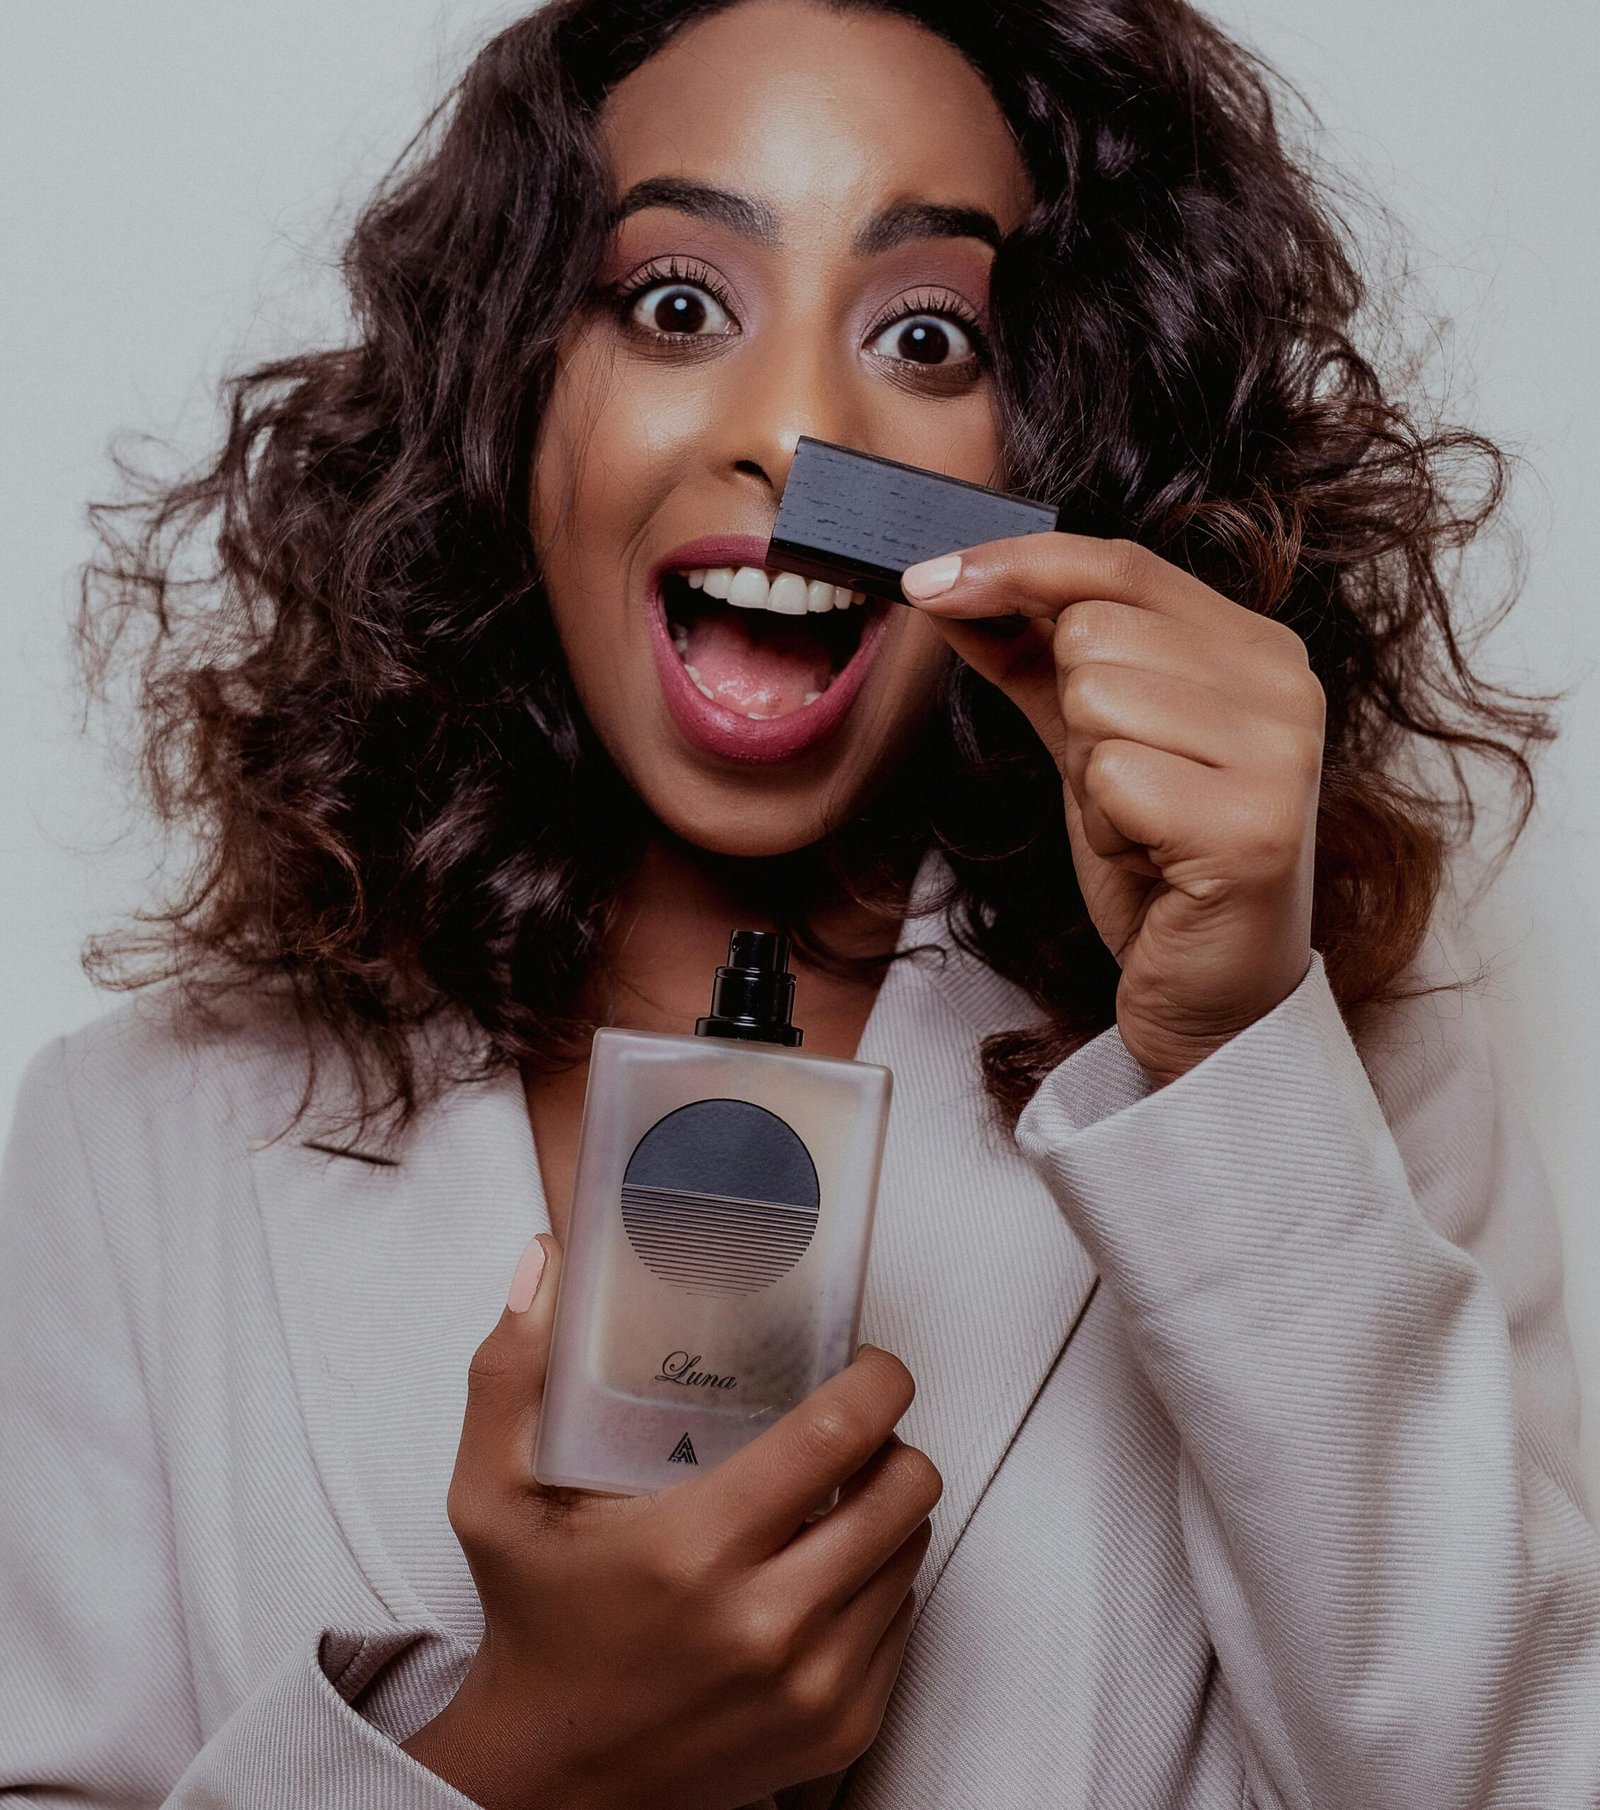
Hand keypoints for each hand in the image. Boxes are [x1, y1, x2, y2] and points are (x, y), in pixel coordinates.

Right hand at [402, 1235, 938, 1809]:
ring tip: (835, 1492)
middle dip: (892, 1441)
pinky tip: (827, 1565)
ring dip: (887, 1510)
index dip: (877, 1380)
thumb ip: (509, 1370)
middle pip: (904, 1490)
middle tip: (850, 1427)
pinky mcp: (842, 1729)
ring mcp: (814, 1685)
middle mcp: (768, 1623)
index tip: (866, 1363)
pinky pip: (904, 1620)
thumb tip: (543, 1261)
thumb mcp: (491, 1495)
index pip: (840, 1435)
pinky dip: (880, 1581)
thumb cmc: (533, 1621)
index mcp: (696, 1549)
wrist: (550, 1780)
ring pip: (913, 1552)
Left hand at [902, 534, 1322, 1083]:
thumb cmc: (1159, 866)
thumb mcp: (1089, 743)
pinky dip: (1105, 826)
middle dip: (1073, 719)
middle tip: (1124, 790)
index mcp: (1255, 649)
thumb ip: (1031, 658)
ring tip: (1143, 826)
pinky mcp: (1253, 825)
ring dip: (1089, 778)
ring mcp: (1279, 753)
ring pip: (1097, 698)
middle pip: (1093, 631)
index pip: (1119, 564)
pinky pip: (1111, 777)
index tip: (929, 579)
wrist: (1213, 993)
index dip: (1015, 564)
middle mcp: (1286, 684)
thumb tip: (945, 588)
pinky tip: (1151, 859)